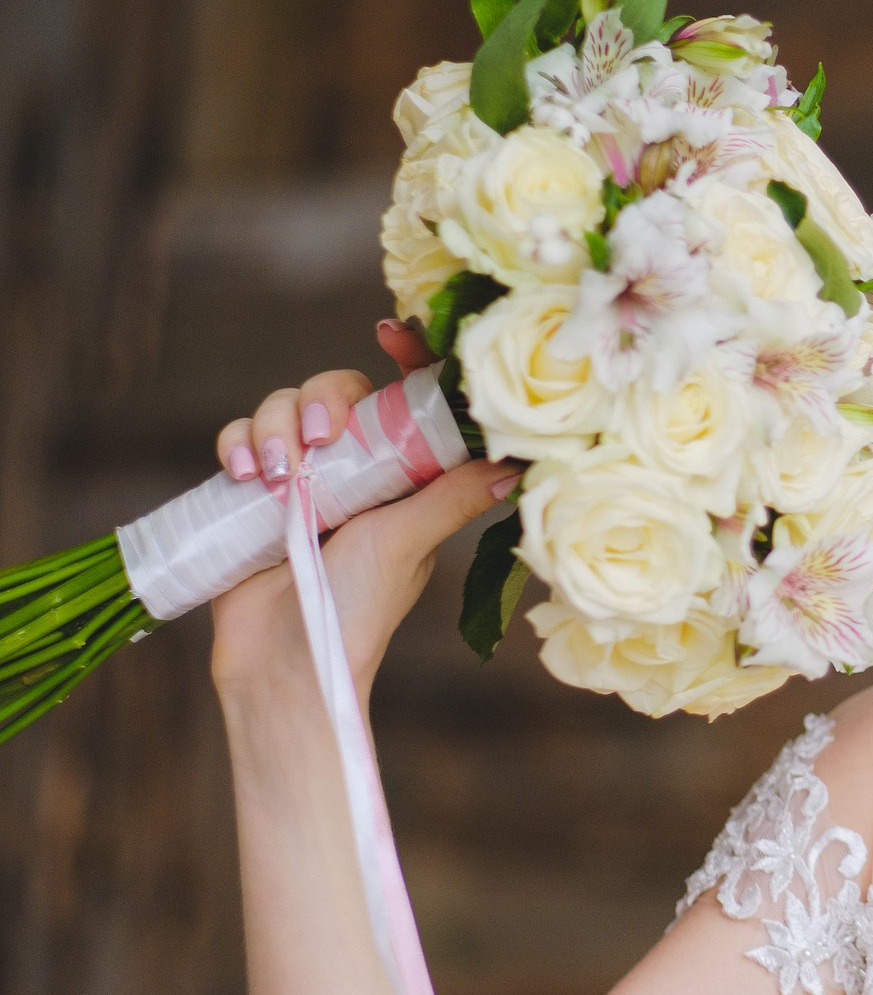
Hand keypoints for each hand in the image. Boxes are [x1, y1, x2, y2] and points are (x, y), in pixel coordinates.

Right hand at [210, 320, 515, 699]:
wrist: (283, 663)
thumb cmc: (358, 608)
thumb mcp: (408, 544)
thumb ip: (450, 497)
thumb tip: (514, 462)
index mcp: (407, 478)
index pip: (410, 401)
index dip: (406, 359)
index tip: (390, 332)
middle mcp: (358, 471)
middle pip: (339, 391)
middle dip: (323, 401)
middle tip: (321, 440)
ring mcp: (304, 478)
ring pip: (285, 407)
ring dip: (274, 426)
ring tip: (274, 477)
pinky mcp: (254, 491)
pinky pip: (241, 438)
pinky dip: (238, 443)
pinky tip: (244, 475)